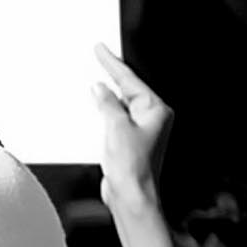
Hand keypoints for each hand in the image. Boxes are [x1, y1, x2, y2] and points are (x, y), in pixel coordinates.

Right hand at [79, 48, 175, 187]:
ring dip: (105, 98)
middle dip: (110, 78)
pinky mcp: (131, 143)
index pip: (130, 80)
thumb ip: (107, 104)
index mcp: (156, 110)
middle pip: (127, 91)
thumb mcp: (115, 126)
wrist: (132, 197)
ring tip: (91, 84)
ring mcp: (142, 132)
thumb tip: (100, 89)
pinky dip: (104, 114)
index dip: (112, 64)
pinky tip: (94, 110)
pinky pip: (116, 121)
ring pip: (120, 106)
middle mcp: (152, 119)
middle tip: (96, 59)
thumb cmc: (132, 166)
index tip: (100, 49)